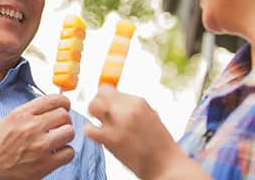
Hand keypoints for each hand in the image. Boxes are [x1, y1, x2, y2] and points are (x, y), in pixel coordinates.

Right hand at [0, 94, 74, 179]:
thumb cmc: (1, 143)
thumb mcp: (10, 118)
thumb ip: (31, 110)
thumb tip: (52, 105)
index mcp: (22, 114)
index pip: (53, 100)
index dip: (63, 102)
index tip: (65, 106)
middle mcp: (32, 128)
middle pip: (64, 115)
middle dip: (64, 120)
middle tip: (60, 125)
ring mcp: (40, 146)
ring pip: (69, 132)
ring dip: (65, 136)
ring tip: (57, 139)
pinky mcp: (45, 164)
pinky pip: (69, 152)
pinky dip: (65, 153)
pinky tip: (56, 152)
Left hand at [85, 85, 207, 179]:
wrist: (166, 166)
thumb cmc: (158, 144)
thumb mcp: (149, 116)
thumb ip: (130, 107)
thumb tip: (112, 99)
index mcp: (138, 102)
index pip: (109, 88)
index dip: (105, 96)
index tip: (106, 104)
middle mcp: (127, 109)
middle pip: (99, 94)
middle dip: (98, 103)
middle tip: (101, 115)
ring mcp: (118, 123)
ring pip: (92, 107)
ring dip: (94, 115)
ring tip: (101, 125)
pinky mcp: (110, 139)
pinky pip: (89, 129)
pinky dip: (92, 132)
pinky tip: (100, 137)